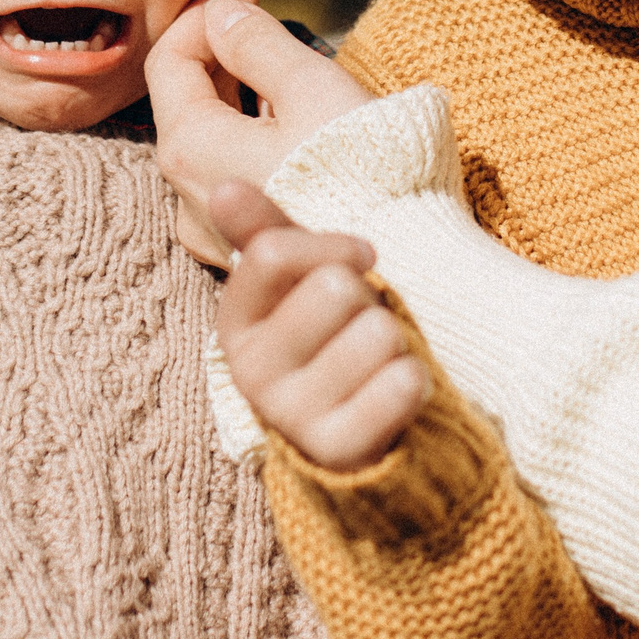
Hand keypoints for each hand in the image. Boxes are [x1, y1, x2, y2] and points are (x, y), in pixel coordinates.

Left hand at [147, 0, 372, 264]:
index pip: (170, 59)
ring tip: (288, 67)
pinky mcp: (248, 250)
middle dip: (222, 51)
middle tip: (263, 14)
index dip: (205, 12)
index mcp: (190, 149)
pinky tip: (298, 125)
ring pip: (213, 141)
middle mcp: (187, 195)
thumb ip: (258, 44)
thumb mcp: (311, 89)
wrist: (404, 269)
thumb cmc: (360, 174)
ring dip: (242, 94)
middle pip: (187, 101)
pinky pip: (237, 177)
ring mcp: (215, 229)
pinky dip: (256, 137)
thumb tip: (221, 14)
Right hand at [207, 180, 432, 471]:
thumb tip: (225, 187)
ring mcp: (291, 416)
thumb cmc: (331, 333)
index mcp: (234, 324)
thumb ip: (263, 232)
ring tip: (375, 360)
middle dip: (367, 296)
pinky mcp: (339, 451)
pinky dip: (413, 378)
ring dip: (394, 339)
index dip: (333, 246)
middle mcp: (250, 372)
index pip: (272, 253)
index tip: (361, 259)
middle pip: (334, 288)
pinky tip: (394, 390)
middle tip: (359, 325)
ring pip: (377, 332)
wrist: (364, 422)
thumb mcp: (297, 281)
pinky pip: (401, 385)